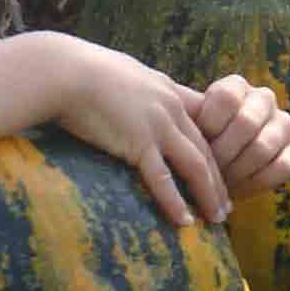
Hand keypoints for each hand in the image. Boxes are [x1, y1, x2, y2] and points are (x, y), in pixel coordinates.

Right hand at [38, 36, 226, 227]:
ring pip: (195, 165)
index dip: (216, 147)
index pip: (204, 122)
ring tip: (216, 219)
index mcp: (167, 89)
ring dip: (209, 194)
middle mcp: (170, 107)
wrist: (63, 71)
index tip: (223, 170)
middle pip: (205, 148)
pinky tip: (184, 220)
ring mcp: (157, 125)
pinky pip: (163, 178)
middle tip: (226, 205)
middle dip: (219, 180)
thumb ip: (139, 90)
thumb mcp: (124, 73)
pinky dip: (175, 202)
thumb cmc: (82, 70)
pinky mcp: (138, 142)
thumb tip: (134, 102)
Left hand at [197, 75, 289, 205]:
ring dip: (239, 169)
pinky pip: (284, 166)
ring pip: (264, 146)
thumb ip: (184, 115)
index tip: (196, 143)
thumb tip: (169, 112)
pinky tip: (241, 188)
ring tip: (221, 182)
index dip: (209, 124)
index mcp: (236, 86)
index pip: (226, 97)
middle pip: (246, 123)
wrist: (221, 163)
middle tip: (208, 170)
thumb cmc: (198, 141)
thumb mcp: (187, 124)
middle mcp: (263, 98)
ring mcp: (283, 122)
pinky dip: (260, 181)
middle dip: (223, 152)